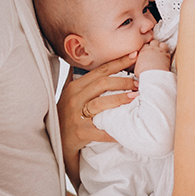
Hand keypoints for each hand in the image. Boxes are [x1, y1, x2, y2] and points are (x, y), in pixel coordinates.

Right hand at [57, 53, 139, 185]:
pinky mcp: (81, 132)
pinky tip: (128, 128)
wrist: (56, 140)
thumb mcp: (67, 94)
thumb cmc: (64, 115)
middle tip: (138, 83)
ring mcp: (77, 116)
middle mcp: (75, 99)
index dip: (118, 62)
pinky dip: (116, 130)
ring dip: (120, 99)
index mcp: (75, 87)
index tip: (135, 55)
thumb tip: (75, 63)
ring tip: (135, 97)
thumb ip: (72, 78)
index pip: (99, 71)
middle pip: (102, 84)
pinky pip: (102, 131)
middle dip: (123, 81)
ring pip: (101, 103)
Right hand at [134, 40, 170, 75]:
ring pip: (163, 44)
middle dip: (155, 45)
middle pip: (154, 42)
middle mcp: (153, 49)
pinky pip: (168, 53)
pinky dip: (167, 55)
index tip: (148, 51)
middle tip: (155, 50)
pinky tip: (165, 59)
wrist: (153, 75)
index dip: (147, 48)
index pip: (146, 45)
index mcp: (144, 50)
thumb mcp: (137, 68)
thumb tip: (139, 64)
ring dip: (162, 47)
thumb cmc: (144, 73)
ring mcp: (161, 51)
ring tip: (161, 52)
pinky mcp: (167, 56)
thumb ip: (138, 63)